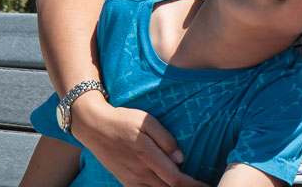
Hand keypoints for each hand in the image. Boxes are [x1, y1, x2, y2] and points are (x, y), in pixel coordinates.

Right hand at [71, 93, 208, 186]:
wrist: (94, 127)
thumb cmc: (123, 120)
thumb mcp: (147, 121)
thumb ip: (165, 139)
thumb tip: (181, 158)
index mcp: (148, 157)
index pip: (177, 179)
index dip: (194, 185)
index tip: (207, 186)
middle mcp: (140, 173)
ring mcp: (132, 180)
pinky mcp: (125, 181)